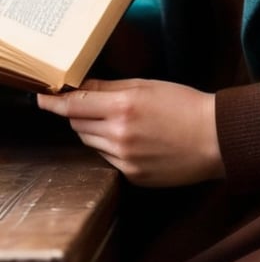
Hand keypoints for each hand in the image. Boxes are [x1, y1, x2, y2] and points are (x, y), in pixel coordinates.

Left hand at [37, 78, 224, 186]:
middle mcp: (119, 135)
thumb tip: (81, 87)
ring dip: (97, 131)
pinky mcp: (131, 176)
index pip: (75, 105)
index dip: (54, 102)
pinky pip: (109, 159)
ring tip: (123, 122)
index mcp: (123, 107)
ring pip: (92, 143)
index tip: (42, 99)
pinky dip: (114, 148)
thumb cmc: (185, 105)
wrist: (214, 138)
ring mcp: (124, 160)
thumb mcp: (148, 86)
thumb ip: (111, 87)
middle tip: (95, 105)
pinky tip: (136, 139)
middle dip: (81, 114)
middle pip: (79, 125)